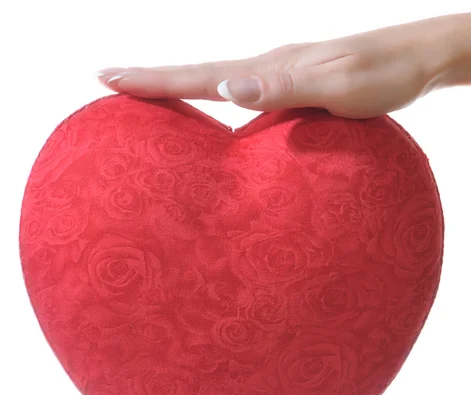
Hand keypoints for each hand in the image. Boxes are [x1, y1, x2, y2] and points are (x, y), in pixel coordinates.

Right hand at [94, 15, 449, 117]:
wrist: (417, 60)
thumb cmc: (383, 75)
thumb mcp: (335, 84)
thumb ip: (282, 86)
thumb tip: (227, 87)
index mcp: (269, 68)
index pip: (199, 73)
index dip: (153, 77)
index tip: (109, 76)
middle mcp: (267, 69)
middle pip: (199, 73)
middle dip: (153, 79)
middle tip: (110, 81)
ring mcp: (279, 76)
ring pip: (218, 82)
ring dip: (180, 88)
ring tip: (147, 96)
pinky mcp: (293, 87)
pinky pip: (242, 94)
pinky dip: (215, 97)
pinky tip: (214, 107)